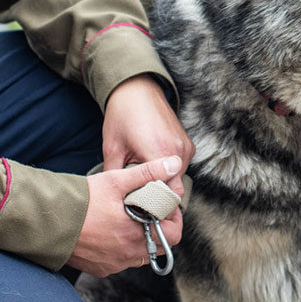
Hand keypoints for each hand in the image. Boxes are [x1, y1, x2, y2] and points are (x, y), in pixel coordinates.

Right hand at [69, 155, 185, 276]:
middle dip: (159, 229)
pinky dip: (122, 248)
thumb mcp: (116, 181)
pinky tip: (113, 231)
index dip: (173, 219)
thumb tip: (173, 164)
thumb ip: (148, 173)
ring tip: (131, 219)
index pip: (172, 236)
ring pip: (140, 255)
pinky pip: (120, 261)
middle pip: (158, 247)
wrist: (46, 221)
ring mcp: (113, 264)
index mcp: (135, 235)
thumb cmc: (80, 201)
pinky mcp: (100, 268)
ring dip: (141, 239)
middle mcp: (126, 255)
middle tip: (150, 211)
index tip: (164, 206)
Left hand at [101, 75, 194, 200]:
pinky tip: (153, 166)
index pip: (168, 195)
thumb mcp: (112, 149)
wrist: (137, 89)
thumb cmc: (122, 117)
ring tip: (145, 180)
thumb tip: (116, 199)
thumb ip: (116, 177)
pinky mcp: (188, 143)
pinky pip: (181, 166)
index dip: (157, 207)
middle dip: (160, 198)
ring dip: (165, 183)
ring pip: (179, 178)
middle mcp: (178, 152)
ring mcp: (186, 147)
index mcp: (159, 154)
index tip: (144, 212)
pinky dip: (169, 171)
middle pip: (175, 190)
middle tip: (142, 201)